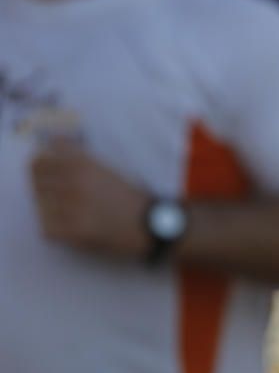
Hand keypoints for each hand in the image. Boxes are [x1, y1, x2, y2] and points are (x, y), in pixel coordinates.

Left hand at [30, 142, 149, 257]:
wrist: (149, 225)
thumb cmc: (128, 196)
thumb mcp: (106, 168)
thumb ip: (78, 156)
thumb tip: (52, 141)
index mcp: (83, 163)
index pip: (42, 157)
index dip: (44, 164)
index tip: (50, 171)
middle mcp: (74, 182)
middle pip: (36, 178)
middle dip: (45, 185)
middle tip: (61, 195)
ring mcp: (71, 207)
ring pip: (39, 204)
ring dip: (50, 208)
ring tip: (72, 213)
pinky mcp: (72, 232)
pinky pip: (46, 229)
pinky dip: (56, 230)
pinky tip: (74, 228)